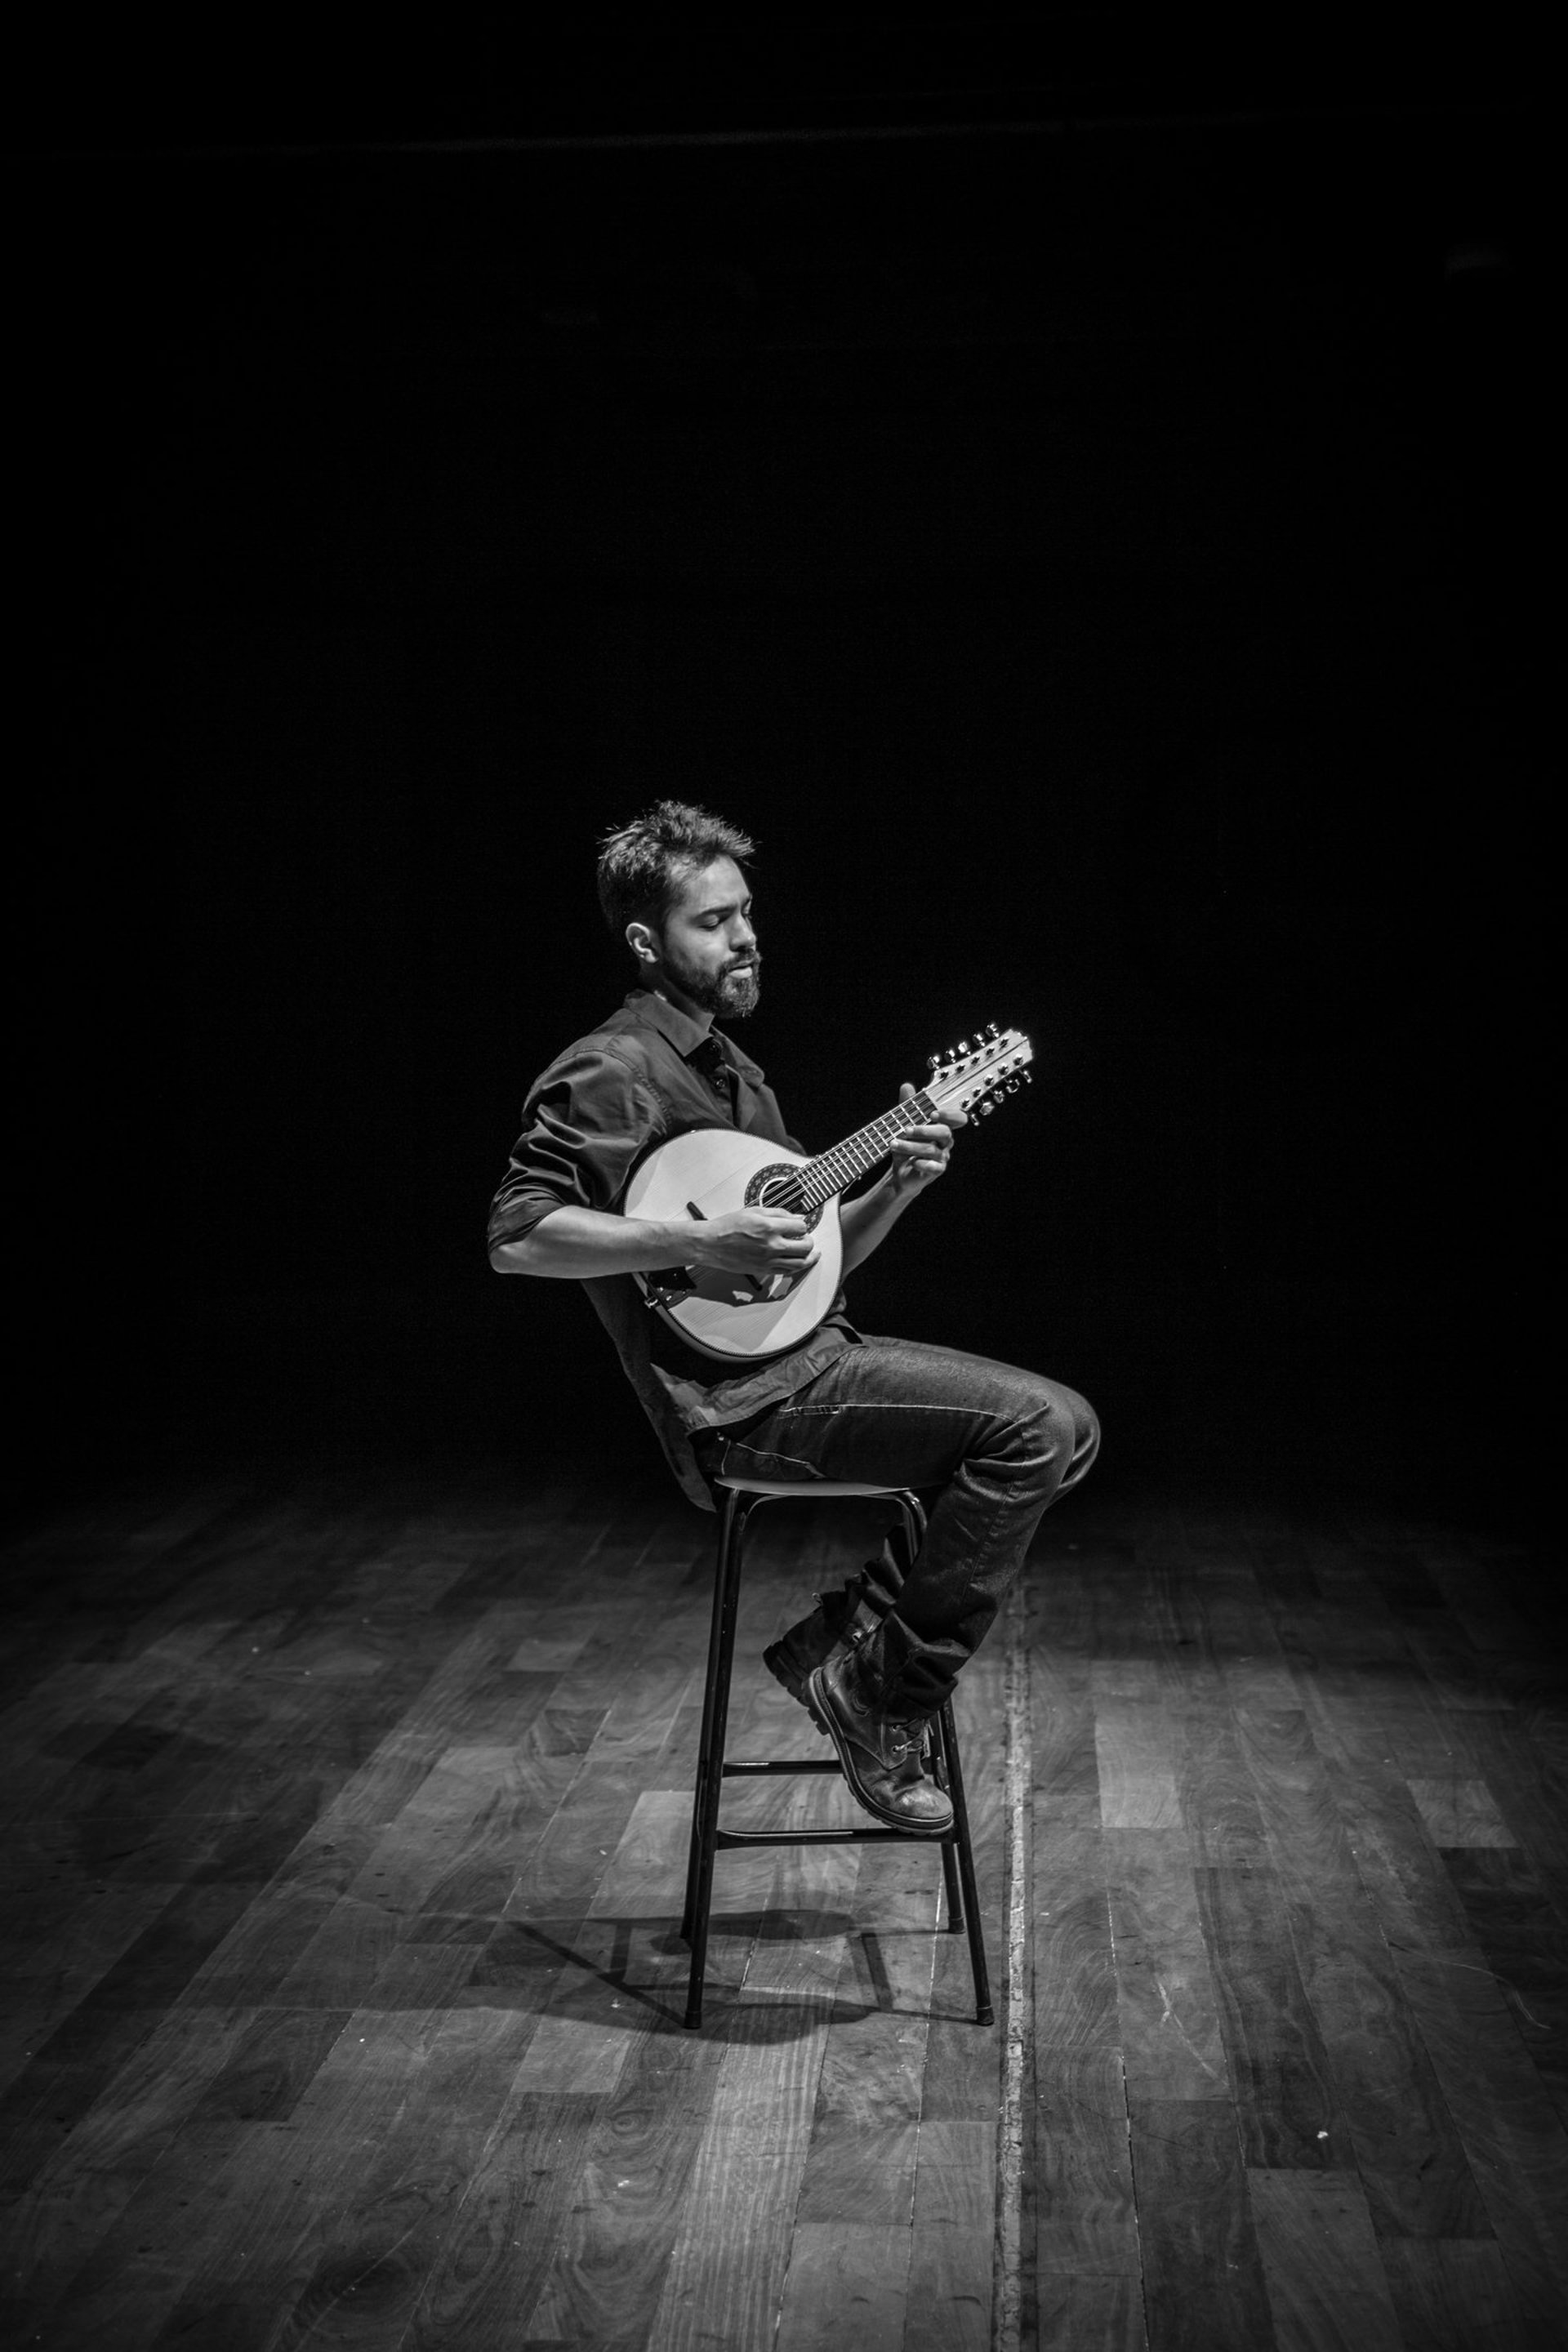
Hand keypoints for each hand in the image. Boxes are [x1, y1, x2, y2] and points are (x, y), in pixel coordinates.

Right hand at [687, 1205, 819, 1292]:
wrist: (711, 1244)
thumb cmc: (728, 1226)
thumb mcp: (754, 1210)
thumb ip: (779, 1213)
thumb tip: (797, 1217)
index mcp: (769, 1227)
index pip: (801, 1228)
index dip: (803, 1225)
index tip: (799, 1225)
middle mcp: (771, 1245)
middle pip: (805, 1246)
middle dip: (809, 1241)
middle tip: (806, 1238)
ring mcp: (768, 1260)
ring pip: (800, 1263)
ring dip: (809, 1257)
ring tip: (811, 1253)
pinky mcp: (763, 1270)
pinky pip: (787, 1271)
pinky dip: (796, 1266)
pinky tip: (796, 1261)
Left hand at [886, 1082, 964, 1193]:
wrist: (901, 1172)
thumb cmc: (906, 1146)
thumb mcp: (903, 1125)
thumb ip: (907, 1106)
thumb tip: (906, 1086)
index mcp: (942, 1126)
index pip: (957, 1119)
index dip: (950, 1115)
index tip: (934, 1113)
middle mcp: (945, 1141)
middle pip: (944, 1132)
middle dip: (923, 1130)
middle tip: (905, 1130)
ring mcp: (942, 1157)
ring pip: (932, 1150)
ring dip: (911, 1146)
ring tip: (894, 1144)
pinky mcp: (936, 1171)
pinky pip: (934, 1167)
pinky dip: (921, 1163)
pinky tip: (912, 1162)